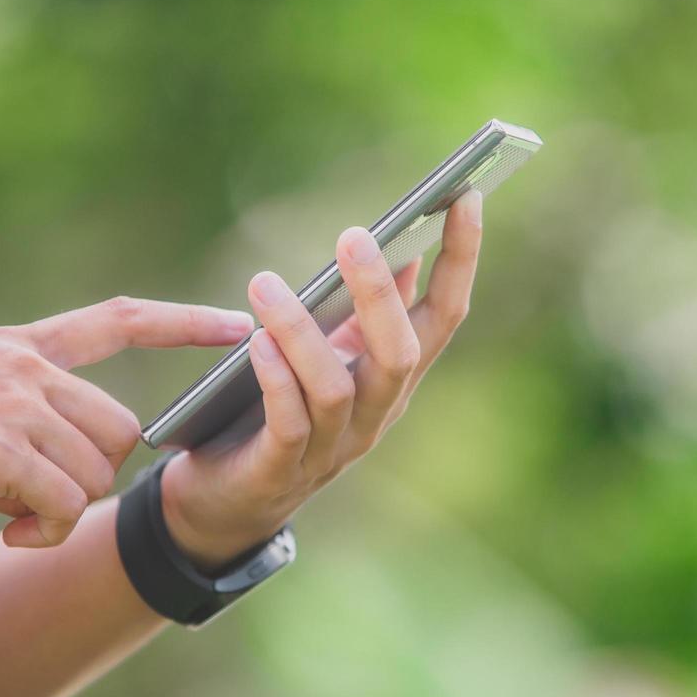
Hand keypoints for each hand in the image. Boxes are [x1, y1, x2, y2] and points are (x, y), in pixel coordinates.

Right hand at [0, 297, 251, 546]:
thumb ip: (18, 405)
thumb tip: (69, 462)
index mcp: (17, 347)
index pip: (118, 319)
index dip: (184, 324)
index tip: (239, 326)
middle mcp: (24, 366)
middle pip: (120, 428)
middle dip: (94, 475)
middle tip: (35, 501)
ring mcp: (14, 403)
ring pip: (97, 470)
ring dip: (61, 510)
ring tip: (10, 517)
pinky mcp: (0, 449)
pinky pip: (64, 504)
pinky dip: (42, 533)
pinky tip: (3, 534)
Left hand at [160, 191, 483, 567]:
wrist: (229, 500)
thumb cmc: (282, 410)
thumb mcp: (332, 355)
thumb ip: (366, 311)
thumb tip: (403, 245)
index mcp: (396, 377)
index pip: (446, 314)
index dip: (462, 258)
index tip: (467, 195)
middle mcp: (378, 413)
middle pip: (400, 353)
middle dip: (378, 293)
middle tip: (353, 234)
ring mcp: (334, 447)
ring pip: (337, 389)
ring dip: (300, 333)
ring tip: (264, 284)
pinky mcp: (282, 471)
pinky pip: (288, 424)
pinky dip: (275, 381)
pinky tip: (254, 344)